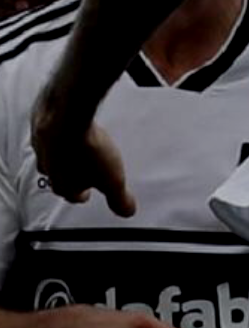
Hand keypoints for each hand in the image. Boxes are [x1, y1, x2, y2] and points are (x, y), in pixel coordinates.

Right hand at [30, 90, 137, 217]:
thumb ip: (119, 198)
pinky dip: (60, 133)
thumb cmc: (85, 149)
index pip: (71, 195)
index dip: (80, 195)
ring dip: (65, 155)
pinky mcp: (41, 126)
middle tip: (82, 173)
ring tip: (79, 150)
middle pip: (59, 176)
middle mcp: (48, 167)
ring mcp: (42, 146)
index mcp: (63, 184)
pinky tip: (71, 128)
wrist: (66, 117)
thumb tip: (127, 210)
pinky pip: (50, 133)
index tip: (86, 194)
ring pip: (52, 155)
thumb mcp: (112, 179)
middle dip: (71, 176)